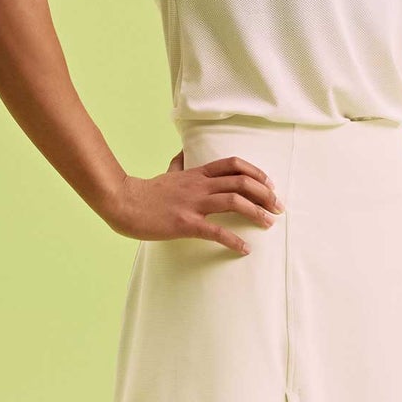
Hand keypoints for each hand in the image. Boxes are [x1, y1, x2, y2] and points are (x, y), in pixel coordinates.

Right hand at [103, 152, 283, 254]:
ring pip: (234, 201)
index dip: (256, 173)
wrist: (124, 202)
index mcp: (197, 174)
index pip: (233, 165)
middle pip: (241, 182)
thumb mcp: (166, 173)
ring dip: (257, 213)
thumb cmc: (146, 192)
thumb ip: (178, 163)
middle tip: (278, 207)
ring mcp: (193, 204)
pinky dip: (234, 240)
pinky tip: (245, 248)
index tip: (270, 185)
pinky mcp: (185, 224)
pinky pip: (216, 231)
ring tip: (269, 224)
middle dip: (265, 194)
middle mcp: (199, 186)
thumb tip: (182, 152)